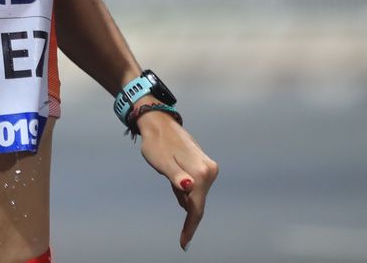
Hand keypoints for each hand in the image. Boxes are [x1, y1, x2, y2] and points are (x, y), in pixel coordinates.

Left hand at [137, 112, 217, 249]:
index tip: (183, 244)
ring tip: (168, 171)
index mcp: (200, 173)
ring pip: (196, 193)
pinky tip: (175, 174)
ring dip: (183, 194)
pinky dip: (184, 187)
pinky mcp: (204, 164)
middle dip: (184, 204)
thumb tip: (188, 187)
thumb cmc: (156, 144)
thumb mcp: (162, 163)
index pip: (196, 208)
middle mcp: (209, 171)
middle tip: (166, 178)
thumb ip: (176, 177)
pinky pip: (195, 184)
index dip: (190, 227)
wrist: (158, 122)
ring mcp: (208, 167)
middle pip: (198, 201)